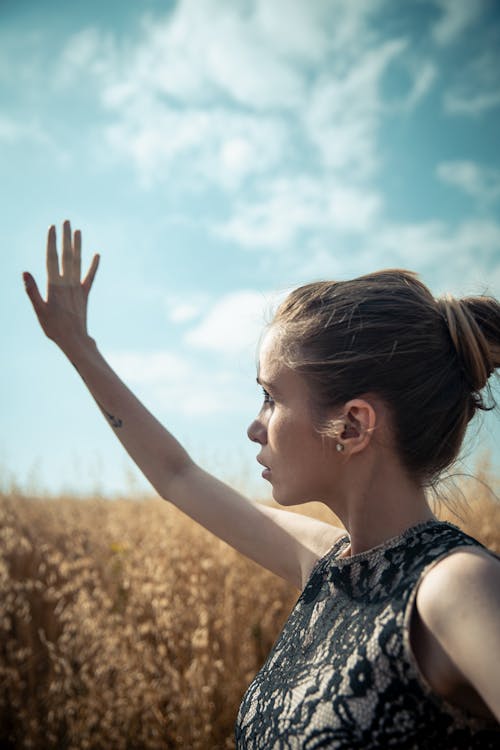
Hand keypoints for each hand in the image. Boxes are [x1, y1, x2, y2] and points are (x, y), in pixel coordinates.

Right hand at [23, 220, 99, 353]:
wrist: (74, 339)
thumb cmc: (53, 327)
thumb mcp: (39, 310)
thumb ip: (32, 290)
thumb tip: (25, 271)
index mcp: (54, 285)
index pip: (52, 259)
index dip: (52, 242)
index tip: (51, 228)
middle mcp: (68, 283)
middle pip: (67, 256)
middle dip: (66, 238)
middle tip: (66, 221)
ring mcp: (78, 288)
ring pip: (78, 262)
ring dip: (78, 246)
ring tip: (78, 231)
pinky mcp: (85, 294)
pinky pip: (90, 277)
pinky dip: (94, 266)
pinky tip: (97, 255)